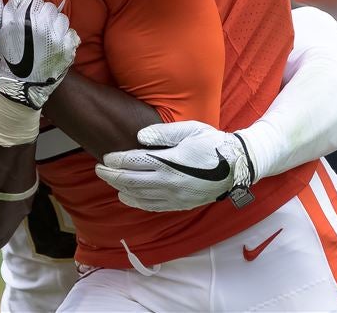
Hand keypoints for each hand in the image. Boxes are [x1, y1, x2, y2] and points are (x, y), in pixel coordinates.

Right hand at [0, 0, 78, 109]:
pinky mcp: (68, 47)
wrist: (22, 85)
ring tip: (46, 38)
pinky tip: (54, 46)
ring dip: (55, 25)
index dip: (31, 10)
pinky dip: (64, 37)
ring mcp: (57, 37)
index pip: (35, 1)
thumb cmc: (11, 56)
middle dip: (44, 16)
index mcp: (25, 20)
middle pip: (50, 8)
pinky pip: (70, 33)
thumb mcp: (5, 28)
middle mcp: (42, 26)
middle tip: (37, 30)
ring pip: (62, 19)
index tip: (28, 21)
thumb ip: (14, 3)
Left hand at [95, 121, 256, 210]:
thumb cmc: (213, 143)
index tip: (106, 156)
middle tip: (99, 169)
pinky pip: (153, 206)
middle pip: (132, 181)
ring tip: (110, 181)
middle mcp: (170, 183)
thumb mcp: (190, 130)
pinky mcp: (181, 204)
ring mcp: (175, 196)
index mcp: (170, 162)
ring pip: (140, 196)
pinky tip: (127, 197)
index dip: (117, 160)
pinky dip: (137, 203)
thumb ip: (163, 133)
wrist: (237, 166)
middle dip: (112, 175)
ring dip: (122, 189)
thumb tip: (139, 138)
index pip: (135, 163)